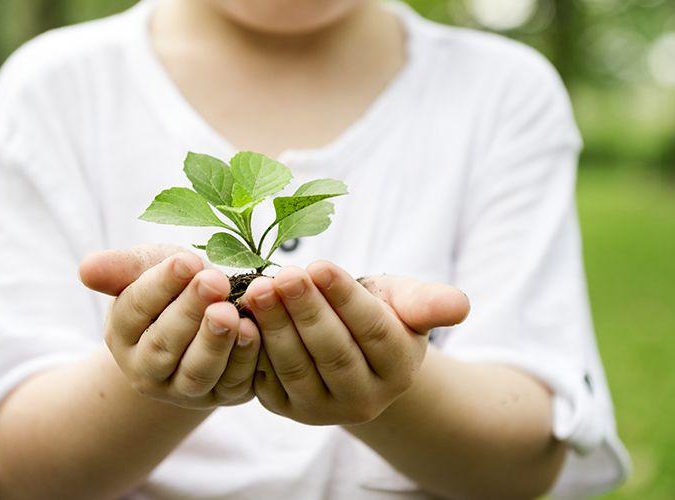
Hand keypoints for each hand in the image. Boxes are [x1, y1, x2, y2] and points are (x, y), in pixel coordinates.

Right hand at [79, 245, 260, 408]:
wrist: (210, 316)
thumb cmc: (177, 286)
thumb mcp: (151, 268)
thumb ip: (123, 268)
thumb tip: (86, 270)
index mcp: (123, 333)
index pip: (135, 309)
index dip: (161, 285)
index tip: (186, 260)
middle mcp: (147, 369)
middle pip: (164, 345)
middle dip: (190, 312)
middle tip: (214, 281)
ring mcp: (184, 389)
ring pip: (196, 372)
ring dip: (215, 342)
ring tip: (230, 312)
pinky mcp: (223, 395)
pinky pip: (233, 382)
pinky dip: (244, 358)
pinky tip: (253, 330)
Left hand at [241, 261, 468, 424]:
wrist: (350, 348)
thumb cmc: (380, 313)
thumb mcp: (406, 302)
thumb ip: (429, 302)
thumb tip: (459, 306)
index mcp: (399, 369)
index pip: (373, 332)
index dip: (345, 299)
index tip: (319, 266)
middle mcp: (365, 399)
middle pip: (333, 352)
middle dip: (305, 311)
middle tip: (282, 275)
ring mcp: (323, 409)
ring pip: (297, 368)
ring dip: (275, 327)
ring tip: (259, 290)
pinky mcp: (287, 408)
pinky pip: (268, 380)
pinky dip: (254, 348)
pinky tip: (241, 316)